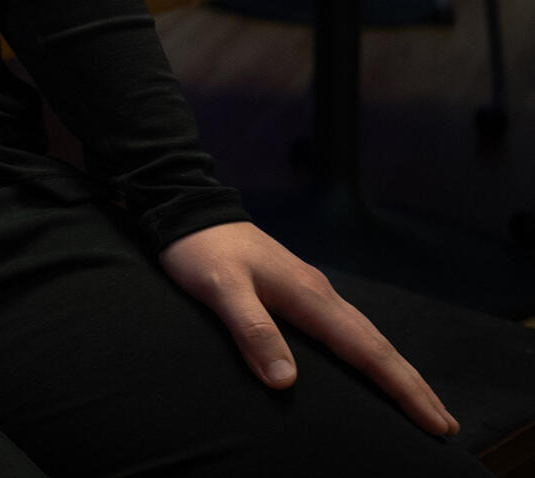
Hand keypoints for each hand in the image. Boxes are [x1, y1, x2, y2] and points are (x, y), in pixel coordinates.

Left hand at [158, 221, 456, 436]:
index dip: (402, 389)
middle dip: (413, 386)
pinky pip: (347, 330)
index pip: (367, 351)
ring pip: (366, 337)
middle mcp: (320, 294)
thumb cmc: (200, 251)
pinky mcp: (299, 291)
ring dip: (395, 372)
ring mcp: (312, 291)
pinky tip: (370, 366)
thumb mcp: (218, 289)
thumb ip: (251, 330)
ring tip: (420, 404)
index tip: (435, 422)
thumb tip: (286, 381)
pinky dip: (370, 354)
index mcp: (309, 296)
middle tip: (445, 426)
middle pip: (378, 346)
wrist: (188, 208)